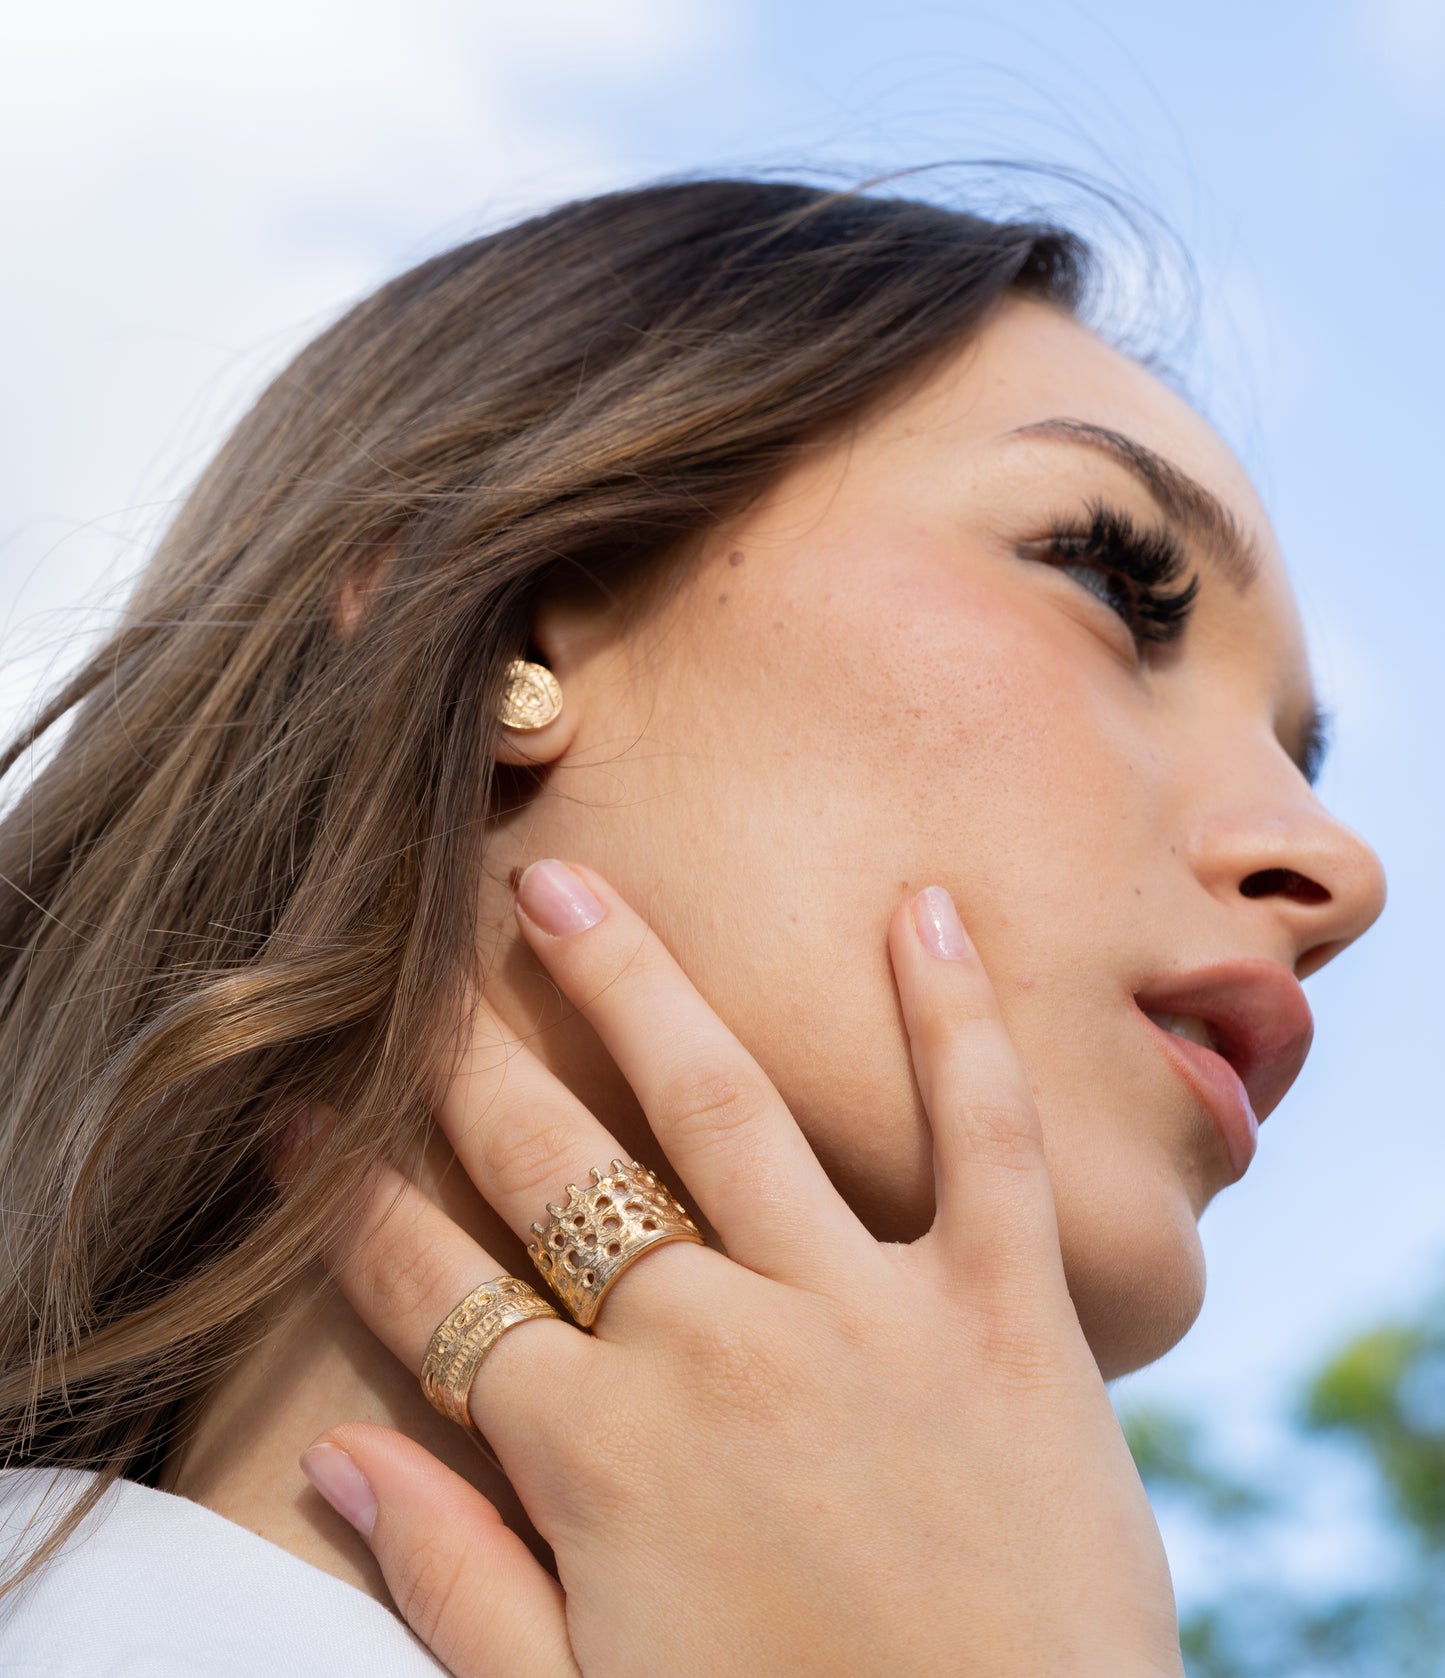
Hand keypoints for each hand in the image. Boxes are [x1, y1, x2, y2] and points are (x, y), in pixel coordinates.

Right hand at [300, 862, 1182, 1676]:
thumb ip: (457, 1583)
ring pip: (720, 1106)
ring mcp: (862, 1313)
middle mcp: (712, 1349)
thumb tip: (338, 1459)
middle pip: (553, 1168)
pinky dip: (955, 1017)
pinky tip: (922, 907)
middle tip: (414, 969)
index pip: (436, 1295)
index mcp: (600, 1453)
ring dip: (632, 983)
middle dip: (462, 1063)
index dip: (350, 1210)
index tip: (300, 1127)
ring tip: (564, 886)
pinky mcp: (1005, 1311)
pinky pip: (983, 1136)